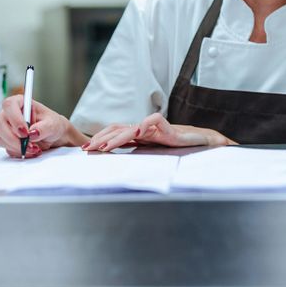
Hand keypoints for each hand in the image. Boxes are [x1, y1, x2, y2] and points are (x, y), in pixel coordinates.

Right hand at [0, 95, 88, 157]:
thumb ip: (44, 127)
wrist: (53, 136)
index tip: (25, 132)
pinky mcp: (6, 140)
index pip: (9, 105)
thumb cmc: (52, 124)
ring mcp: (6, 128)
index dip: (15, 119)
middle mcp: (9, 114)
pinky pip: (6, 148)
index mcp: (19, 103)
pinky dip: (19, 152)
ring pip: (0, 138)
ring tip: (34, 148)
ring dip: (17, 147)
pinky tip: (31, 150)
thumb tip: (32, 133)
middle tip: (29, 144)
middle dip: (14, 138)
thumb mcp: (53, 124)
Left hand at [84, 113, 235, 151]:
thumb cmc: (176, 148)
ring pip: (131, 127)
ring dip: (116, 137)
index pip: (113, 133)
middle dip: (101, 138)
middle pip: (117, 129)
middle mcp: (142, 129)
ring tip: (105, 146)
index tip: (86, 149)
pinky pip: (153, 120)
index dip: (99, 139)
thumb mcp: (152, 153)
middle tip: (87, 149)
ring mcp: (153, 127)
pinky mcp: (166, 127)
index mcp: (137, 135)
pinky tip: (136, 131)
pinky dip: (144, 124)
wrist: (199, 142)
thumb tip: (117, 166)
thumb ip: (136, 154)